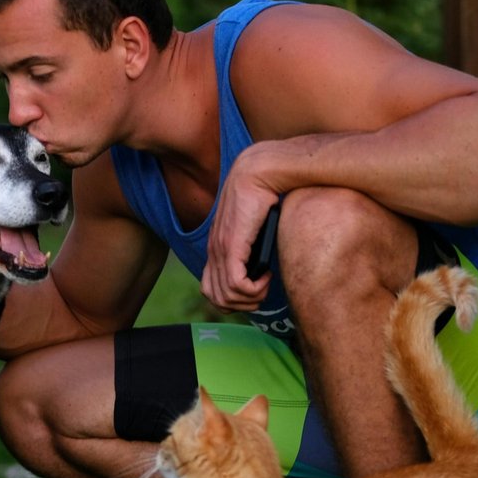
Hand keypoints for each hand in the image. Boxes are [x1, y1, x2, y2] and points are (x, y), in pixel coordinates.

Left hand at [201, 151, 279, 311]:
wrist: (257, 172)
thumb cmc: (262, 196)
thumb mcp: (254, 228)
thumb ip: (251, 246)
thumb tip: (263, 264)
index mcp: (216, 248)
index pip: (210, 290)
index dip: (233, 299)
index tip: (254, 287)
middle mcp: (214, 251)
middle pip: (218, 300)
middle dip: (244, 305)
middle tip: (262, 291)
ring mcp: (221, 249)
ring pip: (226, 297)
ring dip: (251, 298)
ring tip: (265, 284)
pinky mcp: (232, 246)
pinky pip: (236, 285)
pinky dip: (254, 288)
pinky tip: (267, 276)